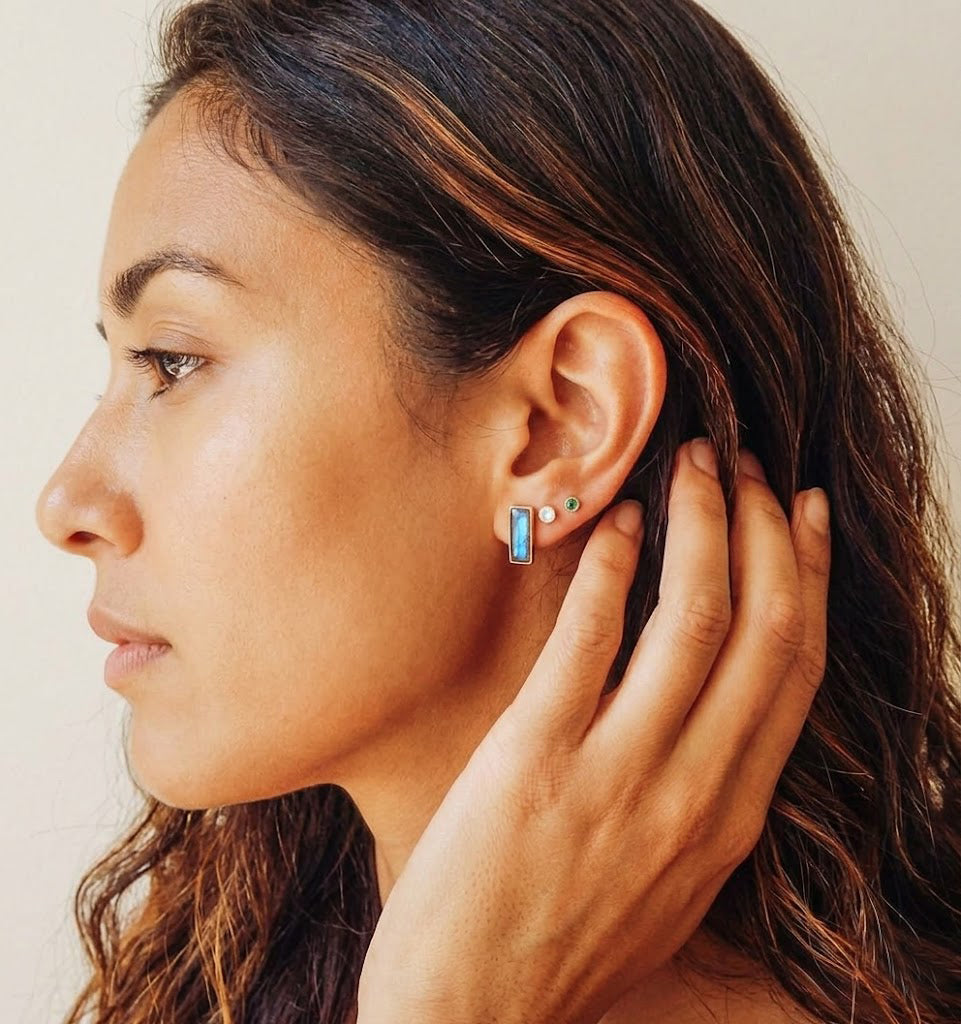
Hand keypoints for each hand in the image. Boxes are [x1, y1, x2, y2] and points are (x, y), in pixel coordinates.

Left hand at [356, 438, 831, 1023]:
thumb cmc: (563, 945)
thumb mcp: (667, 880)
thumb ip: (699, 796)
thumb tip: (709, 706)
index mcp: (730, 816)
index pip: (798, 671)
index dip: (807, 576)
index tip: (803, 513)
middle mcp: (693, 789)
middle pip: (764, 629)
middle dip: (764, 529)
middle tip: (749, 464)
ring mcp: (617, 774)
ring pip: (695, 621)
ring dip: (702, 525)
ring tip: (692, 466)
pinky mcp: (535, 761)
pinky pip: (589, 643)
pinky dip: (612, 570)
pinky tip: (617, 518)